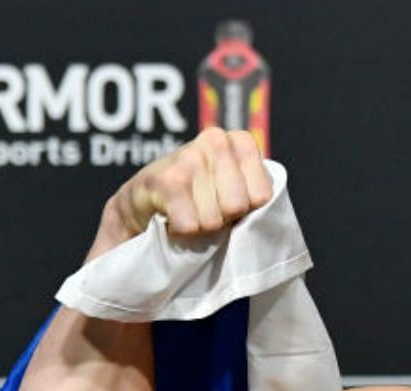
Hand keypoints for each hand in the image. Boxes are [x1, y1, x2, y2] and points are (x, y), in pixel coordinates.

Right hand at [88, 128, 272, 257]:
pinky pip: (190, 224)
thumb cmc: (198, 199)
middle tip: (205, 209)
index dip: (247, 210)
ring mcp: (189, 157)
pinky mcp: (165, 180)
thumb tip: (266, 213)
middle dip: (223, 217)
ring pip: (214, 219)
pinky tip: (172, 216)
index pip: (263, 195)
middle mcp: (216, 140)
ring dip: (201, 226)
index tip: (228, 203)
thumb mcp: (235, 191)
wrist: (144, 203)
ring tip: (189, 211)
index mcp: (241, 141)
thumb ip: (256, 194)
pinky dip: (182, 230)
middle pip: (237, 206)